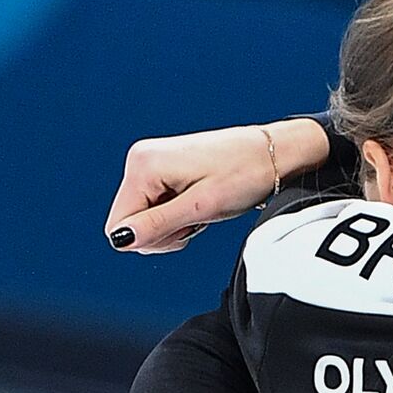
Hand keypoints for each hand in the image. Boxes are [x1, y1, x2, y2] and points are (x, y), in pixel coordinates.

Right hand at [104, 120, 326, 253]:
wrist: (274, 153)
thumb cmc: (245, 173)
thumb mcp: (201, 207)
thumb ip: (157, 225)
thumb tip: (120, 240)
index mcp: (143, 165)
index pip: (118, 226)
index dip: (151, 238)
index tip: (185, 228)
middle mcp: (140, 160)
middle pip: (130, 222)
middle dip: (163, 231)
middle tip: (198, 218)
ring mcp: (152, 163)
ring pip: (145, 216)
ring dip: (173, 223)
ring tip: (203, 209)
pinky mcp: (164, 168)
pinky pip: (158, 205)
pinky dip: (179, 213)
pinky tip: (200, 203)